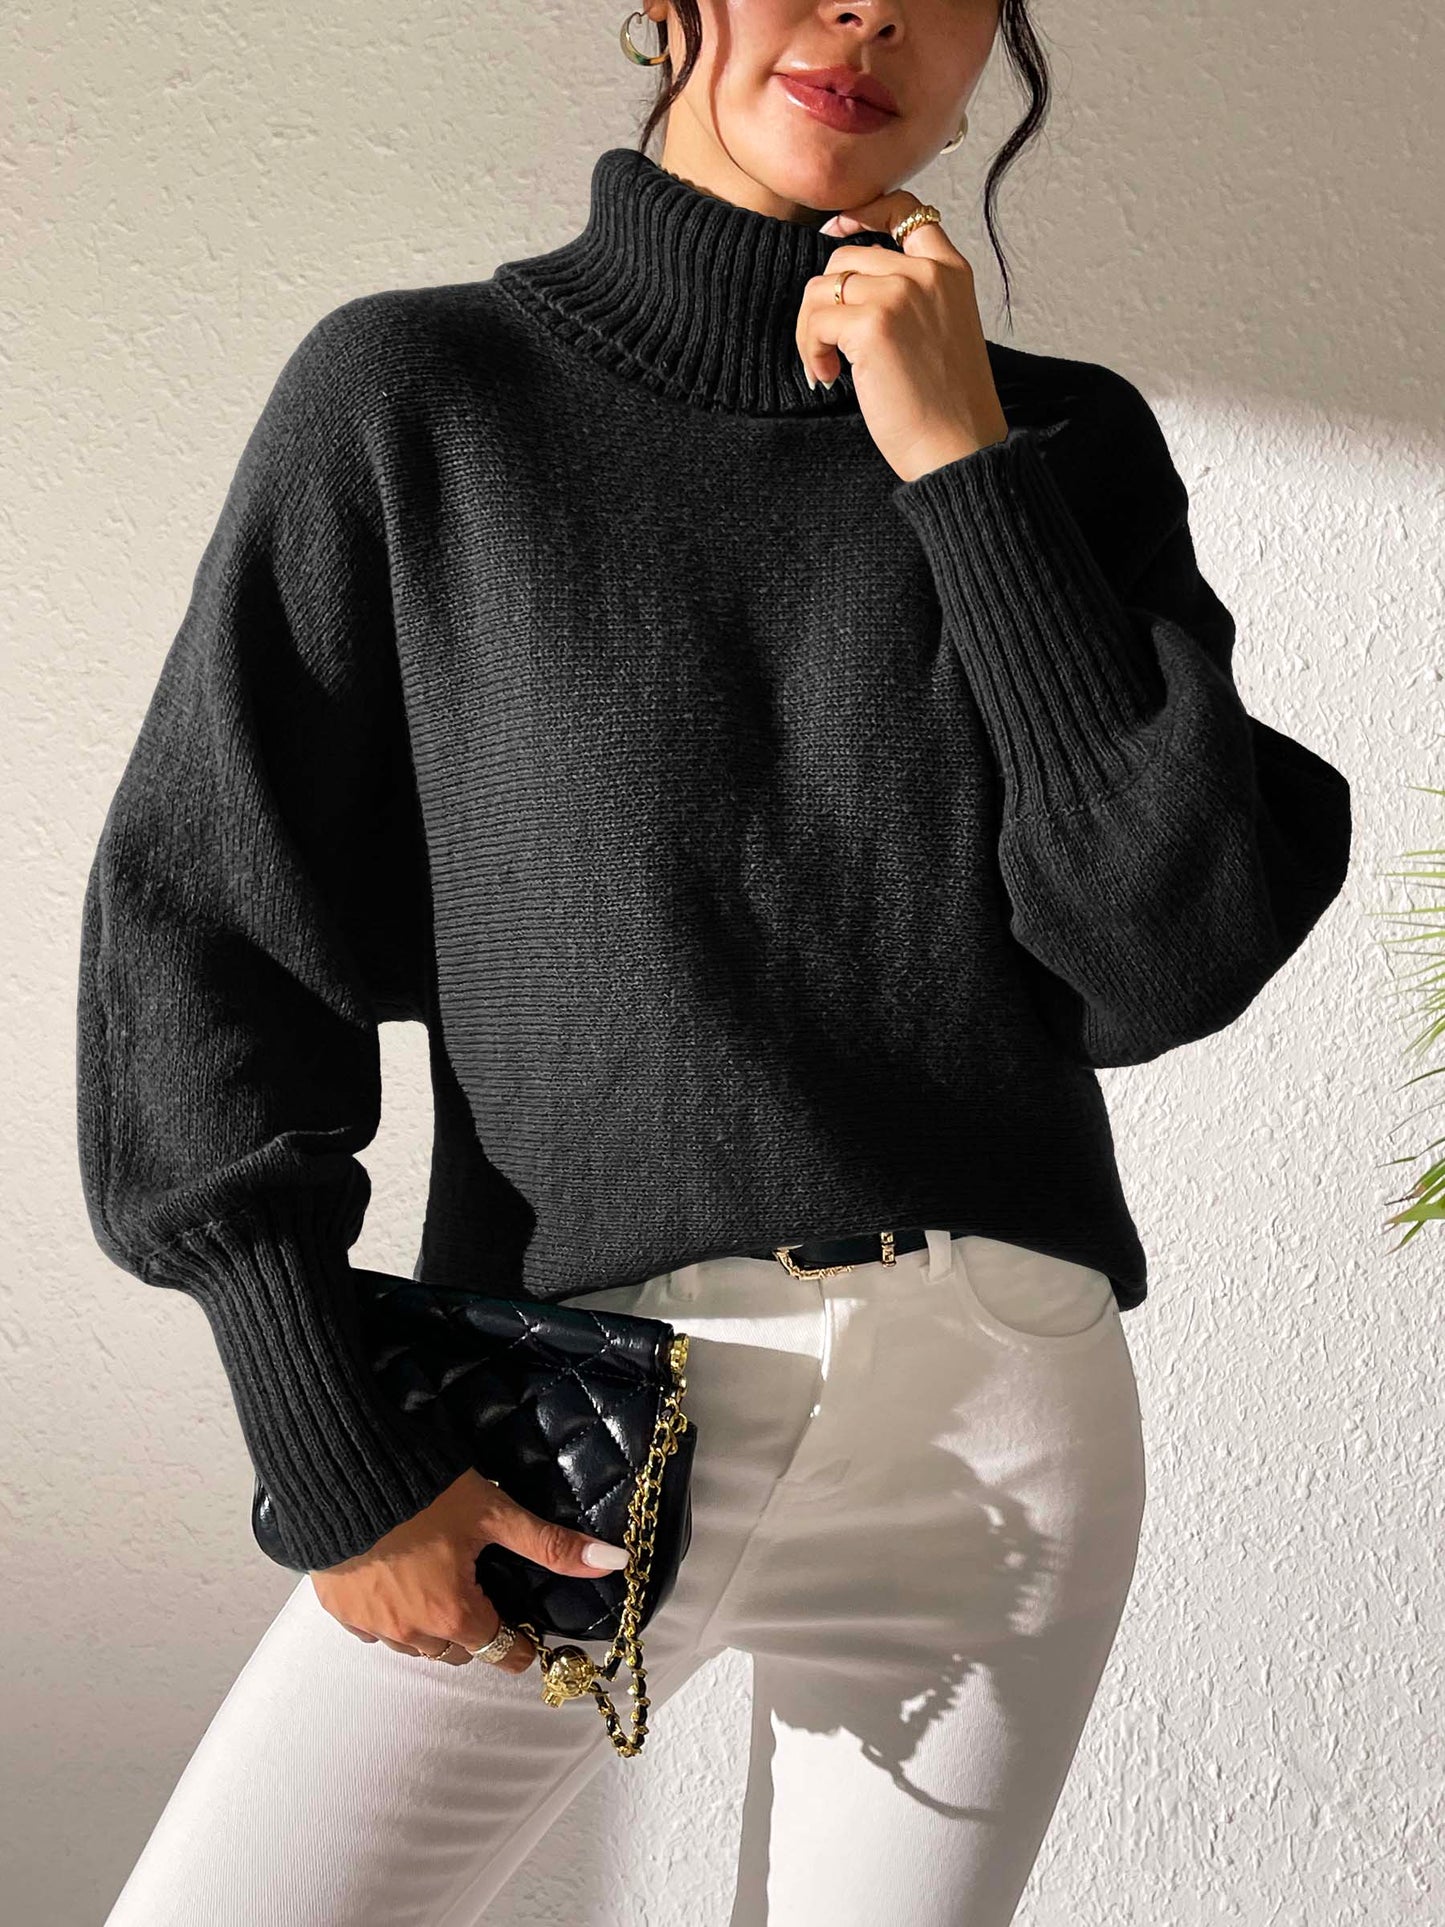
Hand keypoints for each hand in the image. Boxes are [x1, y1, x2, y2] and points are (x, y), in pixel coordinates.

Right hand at [310, 1467, 630, 1672]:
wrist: (342, 1472)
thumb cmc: (423, 1491)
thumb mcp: (494, 1513)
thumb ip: (551, 1544)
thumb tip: (612, 1562)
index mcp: (455, 1615)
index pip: (500, 1652)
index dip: (519, 1641)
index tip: (525, 1628)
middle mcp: (412, 1632)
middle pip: (459, 1650)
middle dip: (476, 1628)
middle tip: (483, 1590)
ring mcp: (372, 1624)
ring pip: (416, 1643)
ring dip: (432, 1624)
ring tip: (441, 1581)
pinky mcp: (338, 1608)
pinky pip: (375, 1628)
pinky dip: (390, 1613)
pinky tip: (397, 1578)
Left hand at [800, 190, 1009, 483]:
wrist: (958, 448)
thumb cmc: (947, 407)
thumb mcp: (943, 331)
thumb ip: (913, 296)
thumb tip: (849, 284)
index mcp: (950, 270)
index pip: (903, 209)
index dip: (861, 213)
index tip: (836, 231)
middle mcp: (927, 273)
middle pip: (847, 255)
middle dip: (827, 299)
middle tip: (829, 345)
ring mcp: (900, 294)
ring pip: (824, 286)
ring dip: (812, 328)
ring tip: (829, 366)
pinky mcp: (872, 324)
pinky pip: (816, 321)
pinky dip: (810, 350)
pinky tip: (829, 378)